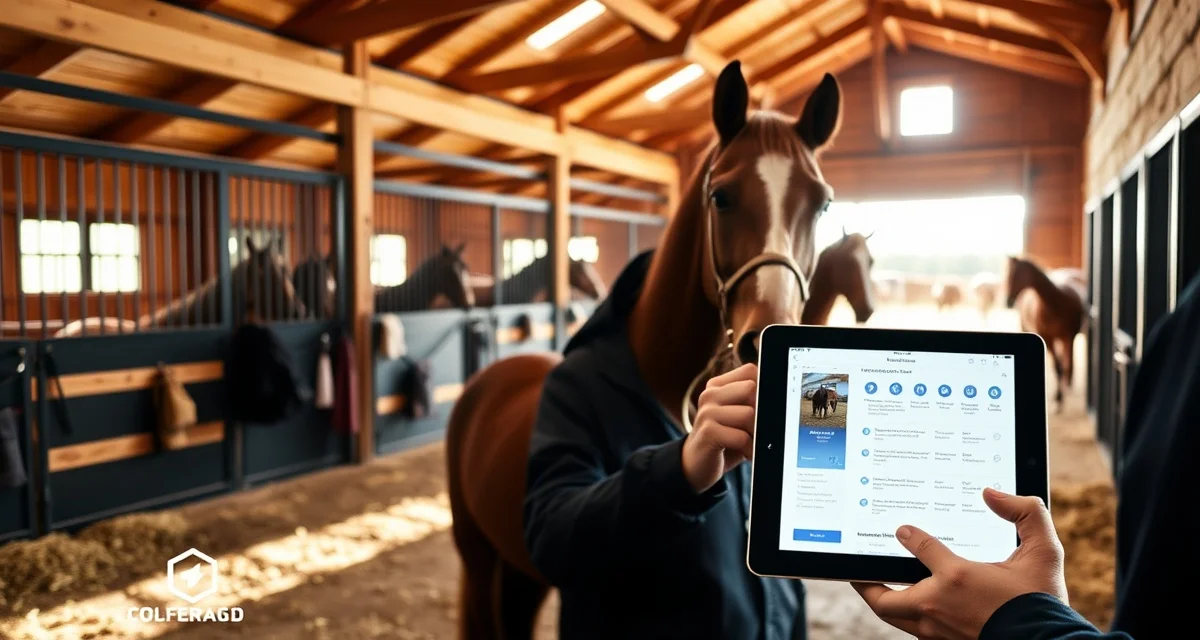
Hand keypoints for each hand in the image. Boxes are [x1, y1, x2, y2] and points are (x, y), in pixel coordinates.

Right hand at [681, 363, 756, 492]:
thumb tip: (780, 401)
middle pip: (751, 389)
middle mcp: (710, 395)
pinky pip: (741, 437)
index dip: (764, 388)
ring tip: (752, 443)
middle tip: (759, 430)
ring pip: (749, 414)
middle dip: (761, 412)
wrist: (696, 465)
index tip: (764, 408)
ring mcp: (707, 412)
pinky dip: (750, 449)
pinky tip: (746, 453)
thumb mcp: (739, 418)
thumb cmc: (724, 440)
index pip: (750, 371)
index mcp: (717, 386)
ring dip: (756, 434)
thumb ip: (753, 404)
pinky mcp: (708, 432)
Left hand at [853, 488, 1067, 639]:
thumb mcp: (1044, 554)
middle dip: (866, 584)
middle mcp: (938, 608)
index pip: (918, 546)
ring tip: (877, 586)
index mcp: (955, 579)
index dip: (909, 535)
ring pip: (895, 619)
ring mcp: (938, 633)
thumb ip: (1026, 515)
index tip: (903, 530)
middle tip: (858, 570)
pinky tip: (913, 606)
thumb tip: (993, 493)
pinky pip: (914, 630)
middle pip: (883, 600)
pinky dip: (907, 616)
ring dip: (886, 601)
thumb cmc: (1041, 604)